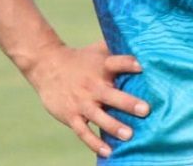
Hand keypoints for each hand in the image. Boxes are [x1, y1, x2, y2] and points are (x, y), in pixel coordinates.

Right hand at [22, 40, 149, 157]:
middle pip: (111, 95)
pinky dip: (94, 142)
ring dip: (113, 126)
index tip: (142, 66)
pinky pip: (83, 132)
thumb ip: (117, 48)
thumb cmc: (81, 59)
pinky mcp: (71, 115)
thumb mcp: (98, 50)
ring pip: (98, 116)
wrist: (47, 66)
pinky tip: (108, 151)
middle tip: (145, 110)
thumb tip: (142, 42)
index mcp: (101, 67)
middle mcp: (92, 85)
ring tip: (129, 135)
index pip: (117, 63)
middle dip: (128, 102)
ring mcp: (81, 102)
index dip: (129, 64)